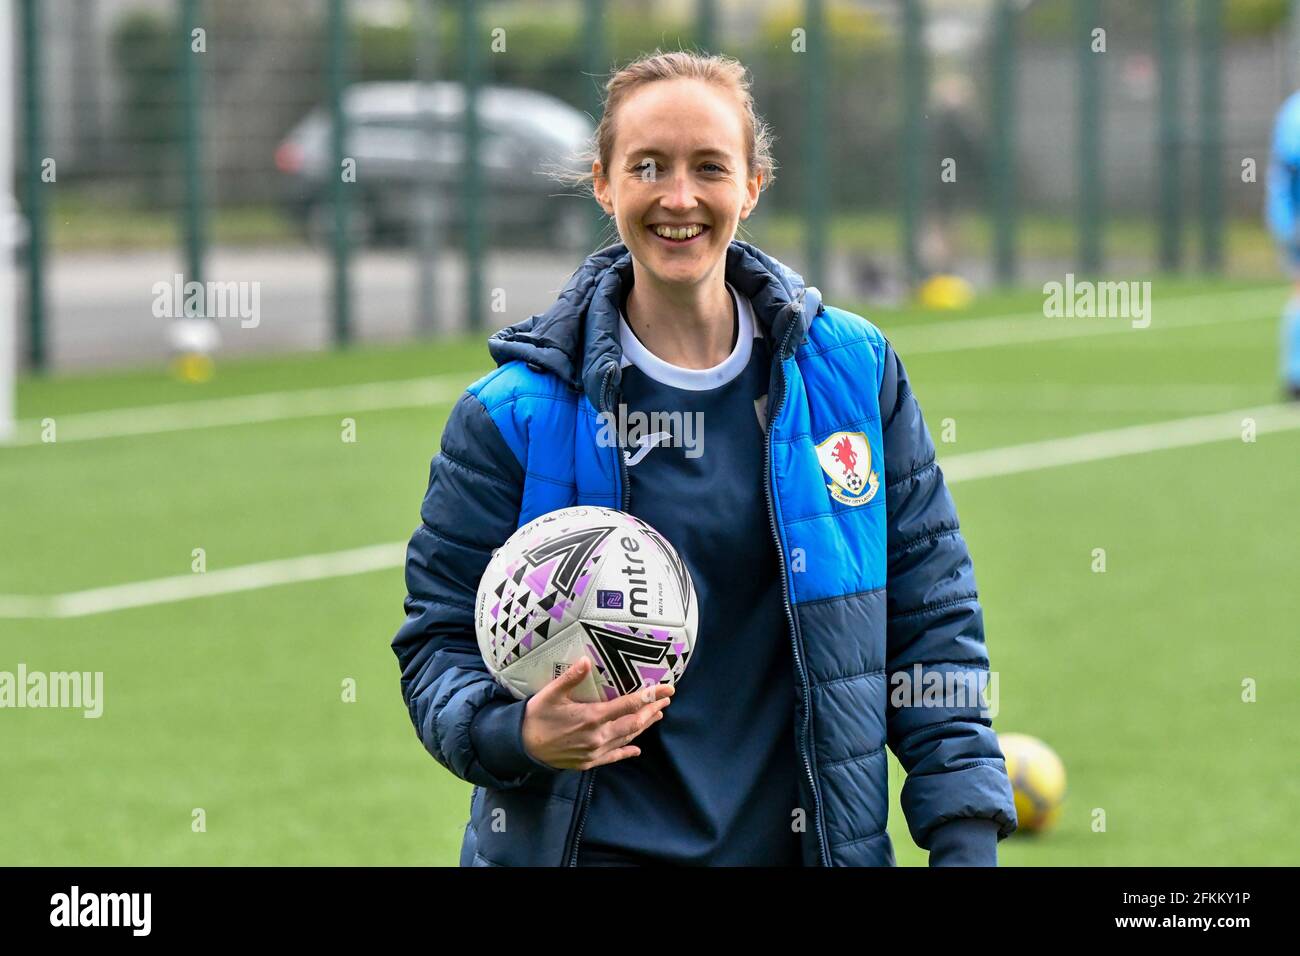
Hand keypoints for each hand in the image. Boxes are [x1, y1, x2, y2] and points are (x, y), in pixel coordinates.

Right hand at [521, 657, 672, 770]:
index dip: (650, 696)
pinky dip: (627, 751)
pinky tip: (637, 749)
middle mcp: (598, 736)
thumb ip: (570, 678)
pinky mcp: (589, 762)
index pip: (628, 705)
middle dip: (652, 710)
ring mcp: (595, 751)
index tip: (667, 689)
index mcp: (592, 717)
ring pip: (627, 738)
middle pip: (634, 722)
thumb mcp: (551, 694)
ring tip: (657, 715)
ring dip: (643, 726)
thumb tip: (587, 660)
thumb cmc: (536, 716)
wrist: (522, 746)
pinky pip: (614, 756)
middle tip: (666, 700)